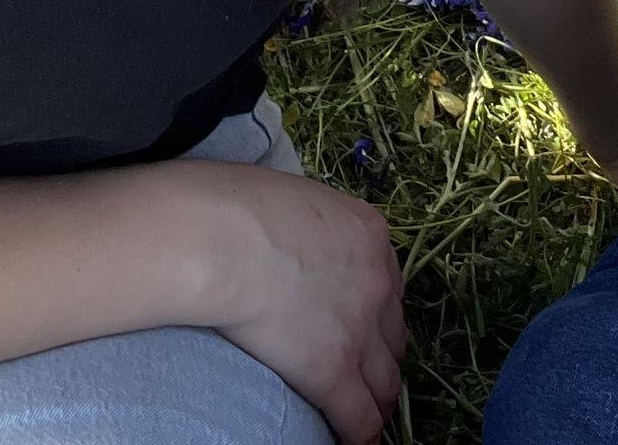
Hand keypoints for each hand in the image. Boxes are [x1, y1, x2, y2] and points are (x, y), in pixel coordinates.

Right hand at [173, 160, 404, 444]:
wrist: (224, 237)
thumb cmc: (237, 205)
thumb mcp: (293, 198)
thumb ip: (310, 226)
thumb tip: (292, 240)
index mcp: (368, 234)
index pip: (389, 283)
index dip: (377, 310)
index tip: (365, 325)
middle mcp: (376, 281)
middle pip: (394, 333)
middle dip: (383, 354)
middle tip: (367, 372)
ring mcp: (359, 328)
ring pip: (386, 380)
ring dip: (376, 398)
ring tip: (366, 414)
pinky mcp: (334, 370)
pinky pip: (360, 417)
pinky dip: (361, 433)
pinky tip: (355, 441)